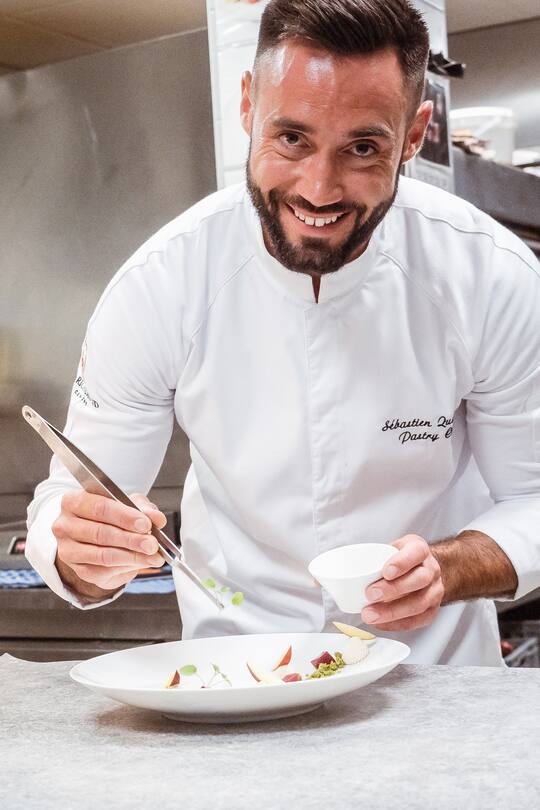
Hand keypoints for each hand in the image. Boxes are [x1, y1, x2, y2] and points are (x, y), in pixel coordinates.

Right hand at [52, 491, 166, 598]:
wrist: (97, 537)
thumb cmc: (111, 516)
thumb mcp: (128, 505)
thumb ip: (143, 508)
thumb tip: (157, 518)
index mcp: (73, 501)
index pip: (99, 507)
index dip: (124, 516)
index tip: (146, 524)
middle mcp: (64, 525)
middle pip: (101, 533)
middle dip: (131, 539)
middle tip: (153, 544)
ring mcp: (68, 550)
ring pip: (103, 555)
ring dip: (133, 556)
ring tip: (153, 556)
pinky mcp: (78, 570)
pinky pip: (104, 571)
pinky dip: (127, 567)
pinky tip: (142, 563)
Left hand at [360, 534, 443, 630]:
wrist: (425, 570)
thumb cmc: (401, 560)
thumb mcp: (389, 549)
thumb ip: (370, 557)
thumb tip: (329, 575)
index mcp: (420, 550)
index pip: (416, 552)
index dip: (402, 562)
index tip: (385, 571)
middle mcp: (431, 569)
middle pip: (419, 580)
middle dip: (393, 589)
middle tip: (370, 594)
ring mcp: (435, 591)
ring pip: (419, 603)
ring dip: (393, 612)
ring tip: (370, 615)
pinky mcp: (433, 610)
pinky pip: (418, 620)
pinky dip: (397, 624)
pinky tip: (380, 623)